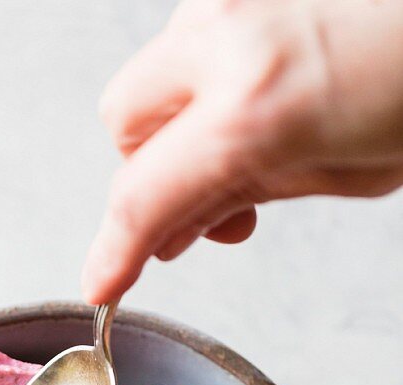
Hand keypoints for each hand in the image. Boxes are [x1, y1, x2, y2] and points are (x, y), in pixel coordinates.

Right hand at [82, 0, 402, 302]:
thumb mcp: (350, 172)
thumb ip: (247, 196)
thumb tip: (182, 228)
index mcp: (255, 105)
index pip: (143, 196)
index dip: (115, 251)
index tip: (103, 282)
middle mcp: (226, 32)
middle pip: (124, 122)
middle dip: (150, 170)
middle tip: (208, 209)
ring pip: (157, 73)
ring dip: (181, 120)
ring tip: (250, 144)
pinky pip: (196, 35)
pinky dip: (212, 76)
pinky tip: (266, 91)